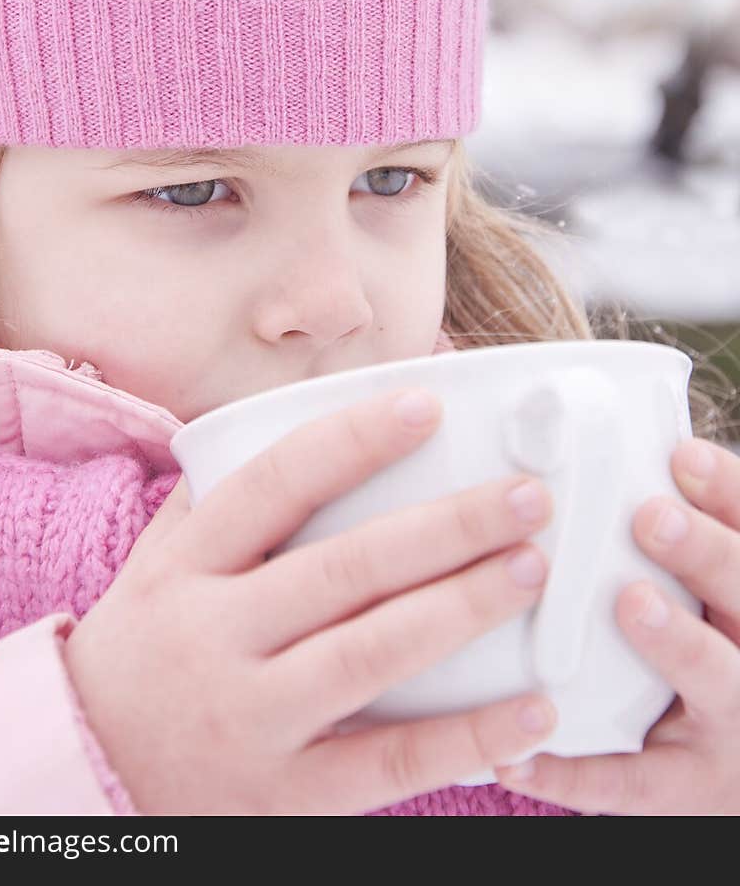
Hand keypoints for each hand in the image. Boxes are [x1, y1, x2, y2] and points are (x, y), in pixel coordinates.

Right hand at [63, 387, 556, 814]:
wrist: (82, 776)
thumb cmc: (144, 648)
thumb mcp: (157, 564)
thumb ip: (220, 495)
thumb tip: (306, 412)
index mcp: (186, 568)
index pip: (273, 486)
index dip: (352, 441)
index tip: (429, 405)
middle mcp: (213, 637)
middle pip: (343, 569)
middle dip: (445, 527)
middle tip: (528, 496)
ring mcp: (248, 721)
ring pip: (369, 655)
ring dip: (462, 607)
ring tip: (532, 567)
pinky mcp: (282, 799)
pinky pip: (385, 765)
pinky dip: (465, 739)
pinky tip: (532, 709)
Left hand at [494, 435, 739, 814]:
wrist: (729, 755)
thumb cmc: (701, 640)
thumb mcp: (705, 585)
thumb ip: (668, 533)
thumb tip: (607, 443)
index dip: (728, 492)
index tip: (680, 454)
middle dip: (706, 553)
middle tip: (651, 517)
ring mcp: (730, 729)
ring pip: (717, 682)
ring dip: (677, 640)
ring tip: (632, 603)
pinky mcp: (686, 790)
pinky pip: (631, 785)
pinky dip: (573, 772)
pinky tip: (515, 755)